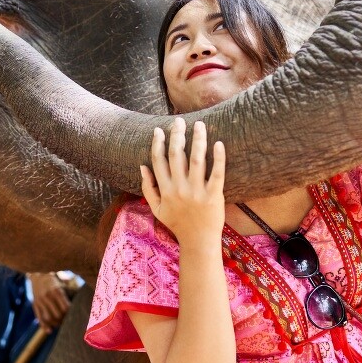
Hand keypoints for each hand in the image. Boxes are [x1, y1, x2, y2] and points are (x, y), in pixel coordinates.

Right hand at [28, 272, 70, 331]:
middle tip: (69, 321)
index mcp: (56, 290)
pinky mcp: (34, 305)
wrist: (37, 275)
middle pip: (57, 315)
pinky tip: (49, 331)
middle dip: (63, 320)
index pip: (65, 308)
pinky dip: (44, 326)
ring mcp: (40, 301)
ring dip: (55, 324)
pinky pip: (39, 317)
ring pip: (48, 318)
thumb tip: (82, 296)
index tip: (74, 315)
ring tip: (61, 325)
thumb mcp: (62, 282)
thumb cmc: (54, 279)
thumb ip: (70, 289)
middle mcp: (47, 296)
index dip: (70, 314)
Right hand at [139, 118, 225, 245]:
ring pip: (197, 159)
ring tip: (199, 124)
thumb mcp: (157, 209)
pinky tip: (218, 143)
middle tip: (179, 120)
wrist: (198, 241)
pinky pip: (217, 173)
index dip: (158, 143)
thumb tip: (142, 167)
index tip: (159, 129)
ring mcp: (197, 192)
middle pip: (177, 155)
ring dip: (197, 139)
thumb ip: (147, 189)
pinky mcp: (213, 195)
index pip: (159, 161)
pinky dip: (218, 157)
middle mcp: (179, 188)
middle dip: (177, 135)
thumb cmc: (178, 224)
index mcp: (165, 190)